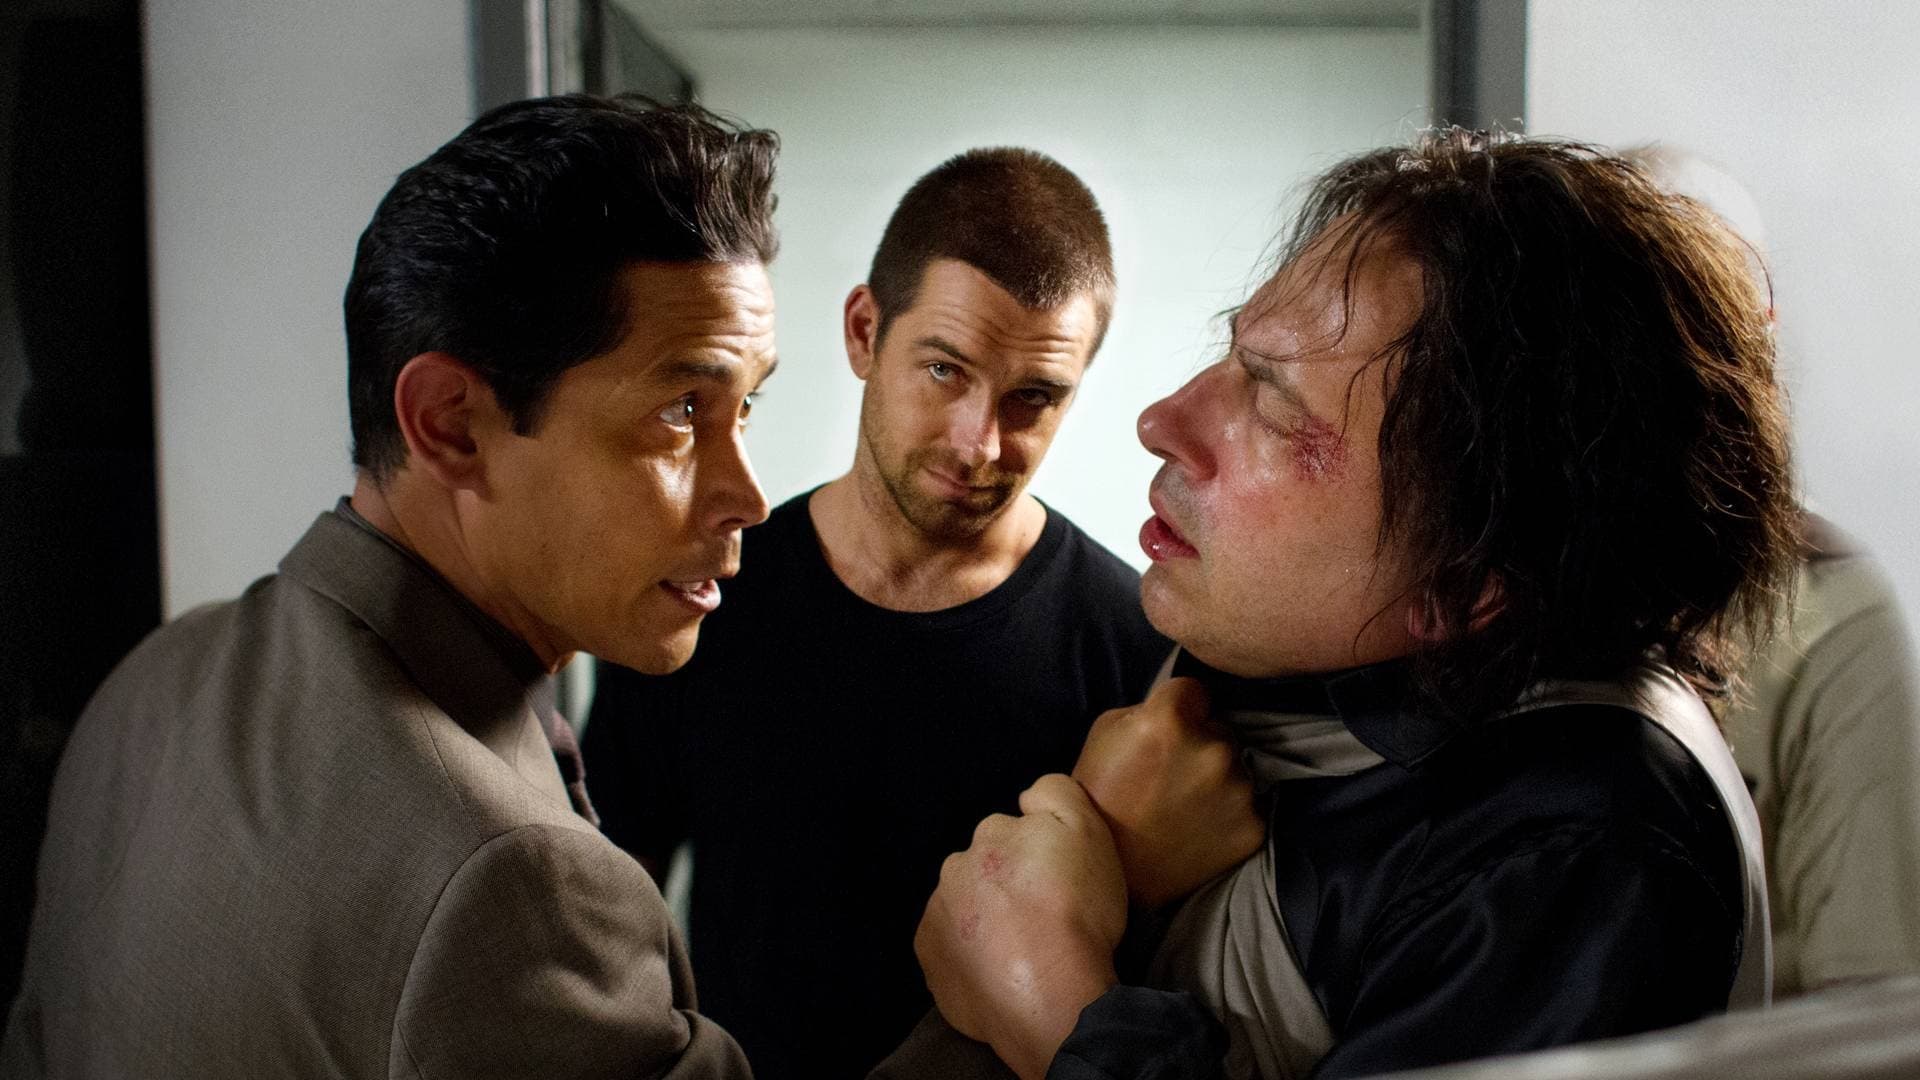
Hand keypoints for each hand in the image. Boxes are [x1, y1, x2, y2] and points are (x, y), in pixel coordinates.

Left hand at [915, 774, 1125, 1079]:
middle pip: (983, 870)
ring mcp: (936, 914)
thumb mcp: (1086, 830)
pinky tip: (999, 970)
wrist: (1055, 997)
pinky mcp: (929, 958)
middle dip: (1006, 887)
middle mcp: (954, 867)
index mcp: (991, 835)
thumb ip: (1055, 793)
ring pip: (963, 907)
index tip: (1059, 885)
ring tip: (1023, 949)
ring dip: (985, 920)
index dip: (1040, 859)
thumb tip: (1027, 796)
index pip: (1014, 835)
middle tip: (1042, 918)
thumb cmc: (1077, 914)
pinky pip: (948, 947)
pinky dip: (968, 955)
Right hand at [1071, 677, 1263, 907]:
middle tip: (1172, 776)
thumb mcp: (1104, 734)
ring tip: (1184, 806)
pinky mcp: (1253, 827)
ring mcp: (1238, 791)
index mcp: (1170, 720)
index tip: (1168, 730)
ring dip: (1218, 780)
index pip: (1195, 690)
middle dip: (1201, 743)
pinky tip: (1200, 829)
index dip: (1180, 708)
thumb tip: (1182, 706)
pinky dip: (1229, 815)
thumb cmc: (1099, 799)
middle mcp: (1213, 750)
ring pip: (1237, 768)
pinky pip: (1248, 806)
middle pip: (1220, 729)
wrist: (1112, 876)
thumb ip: (1147, 710)